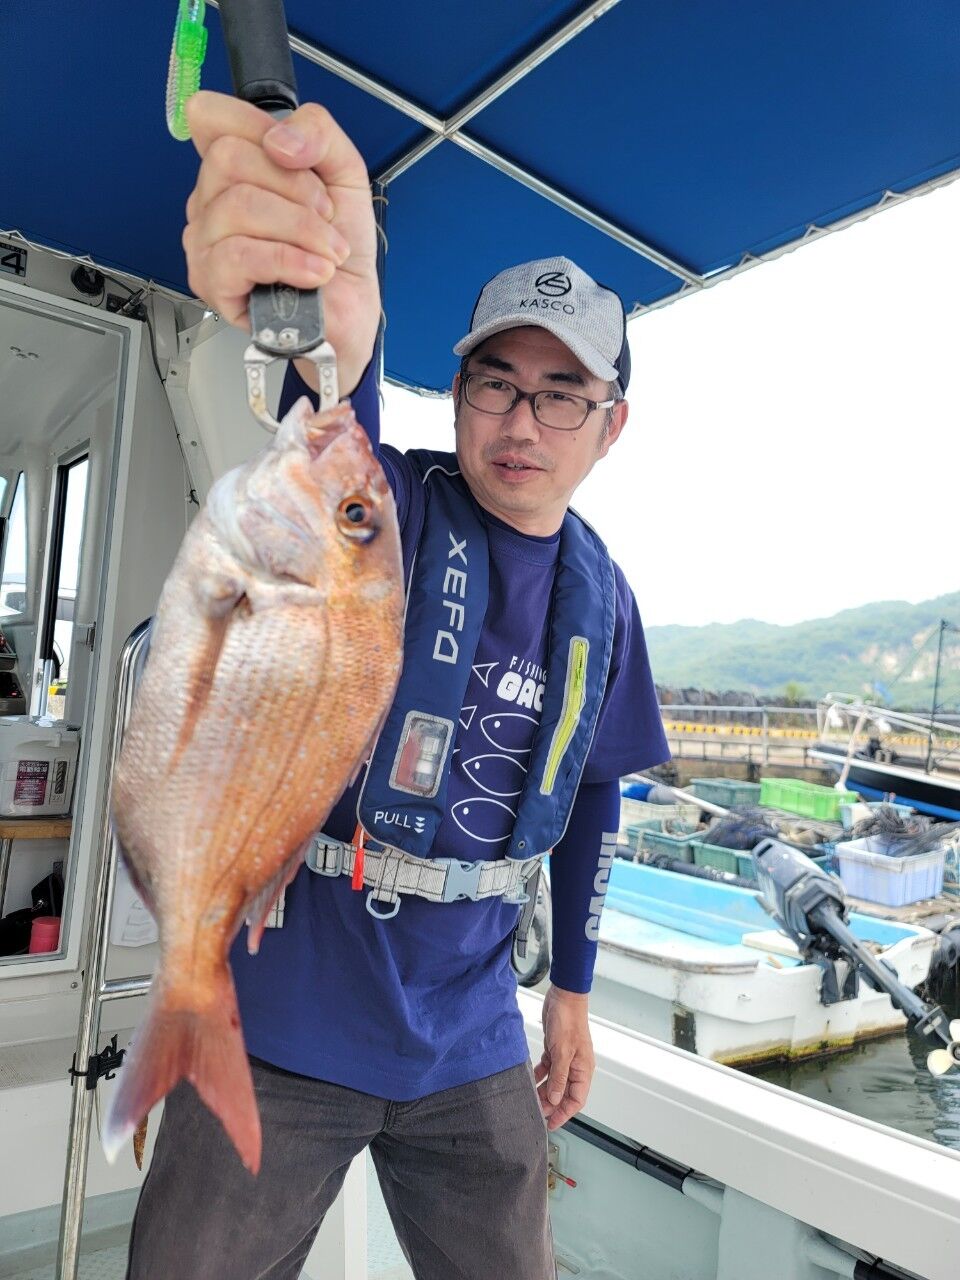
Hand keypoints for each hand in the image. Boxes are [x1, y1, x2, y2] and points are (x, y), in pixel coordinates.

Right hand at [182, 91, 380, 395]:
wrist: (350, 310)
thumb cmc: (340, 248)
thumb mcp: (344, 173)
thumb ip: (319, 133)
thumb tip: (281, 140)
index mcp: (236, 167)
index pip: (211, 117)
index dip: (257, 127)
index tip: (301, 161)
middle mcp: (212, 199)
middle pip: (228, 158)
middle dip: (295, 187)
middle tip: (324, 218)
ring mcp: (206, 241)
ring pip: (238, 206)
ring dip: (300, 230)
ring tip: (327, 254)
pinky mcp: (212, 282)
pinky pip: (238, 255)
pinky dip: (287, 261)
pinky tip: (313, 273)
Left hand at [534, 985, 594, 1130]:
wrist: (564, 997)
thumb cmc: (569, 1020)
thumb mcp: (562, 1051)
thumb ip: (558, 1077)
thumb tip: (554, 1100)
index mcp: (583, 1070)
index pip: (576, 1100)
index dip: (564, 1114)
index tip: (550, 1124)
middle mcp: (575, 1066)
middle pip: (564, 1093)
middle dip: (551, 1105)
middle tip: (535, 1113)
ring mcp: (565, 1058)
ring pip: (554, 1082)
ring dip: (543, 1091)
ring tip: (530, 1099)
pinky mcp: (555, 1050)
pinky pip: (548, 1069)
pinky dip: (540, 1075)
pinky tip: (530, 1079)